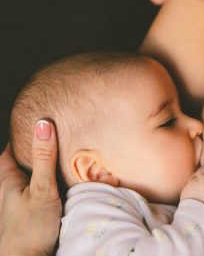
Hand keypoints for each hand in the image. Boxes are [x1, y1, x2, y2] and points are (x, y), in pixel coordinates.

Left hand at [0, 120, 61, 255]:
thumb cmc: (30, 227)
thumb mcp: (42, 188)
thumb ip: (44, 158)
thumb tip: (43, 124)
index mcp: (8, 183)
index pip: (6, 156)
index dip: (15, 143)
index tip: (27, 131)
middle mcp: (7, 195)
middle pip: (11, 170)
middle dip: (23, 158)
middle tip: (40, 147)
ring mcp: (14, 209)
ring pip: (19, 185)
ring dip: (30, 175)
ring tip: (46, 167)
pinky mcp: (24, 221)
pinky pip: (28, 198)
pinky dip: (36, 190)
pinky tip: (49, 193)